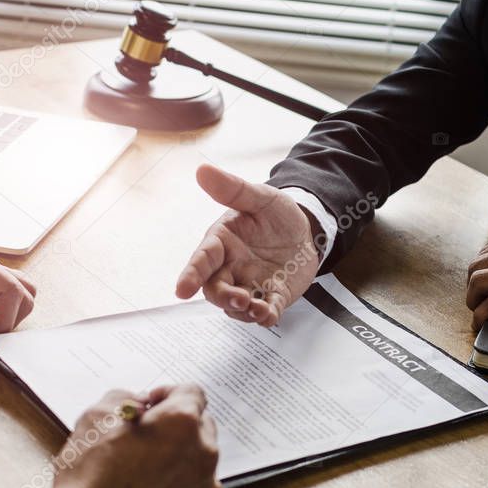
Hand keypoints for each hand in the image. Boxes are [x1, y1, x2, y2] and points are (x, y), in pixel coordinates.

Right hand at [0, 384, 219, 487]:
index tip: (148, 407)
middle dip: (176, 427)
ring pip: (200, 461)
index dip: (166, 395)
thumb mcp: (94, 417)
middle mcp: (205, 452)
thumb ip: (124, 397)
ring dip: (180, 459)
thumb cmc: (90, 476)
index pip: (191, 392)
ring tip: (144, 473)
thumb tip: (139, 404)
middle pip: (200, 426)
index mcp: (183, 422)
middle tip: (143, 440)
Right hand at [175, 164, 320, 327]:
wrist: (306, 228)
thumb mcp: (259, 196)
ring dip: (244, 312)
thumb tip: (202, 170)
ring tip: (257, 308)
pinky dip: (265, 317)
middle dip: (224, 298)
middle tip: (240, 299)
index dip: (190, 275)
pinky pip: (264, 312)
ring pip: (236, 307)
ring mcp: (250, 284)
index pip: (201, 260)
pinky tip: (269, 314)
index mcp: (222, 242)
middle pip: (215, 290)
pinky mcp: (271, 297)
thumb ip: (232, 189)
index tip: (182, 291)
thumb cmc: (275, 213)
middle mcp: (231, 267)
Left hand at [466, 227, 487, 331]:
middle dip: (472, 288)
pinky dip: (480, 318)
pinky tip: (481, 325)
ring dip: (473, 303)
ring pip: (479, 285)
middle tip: (476, 302)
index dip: (478, 273)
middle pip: (477, 268)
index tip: (480, 287)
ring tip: (478, 313)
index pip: (486, 253)